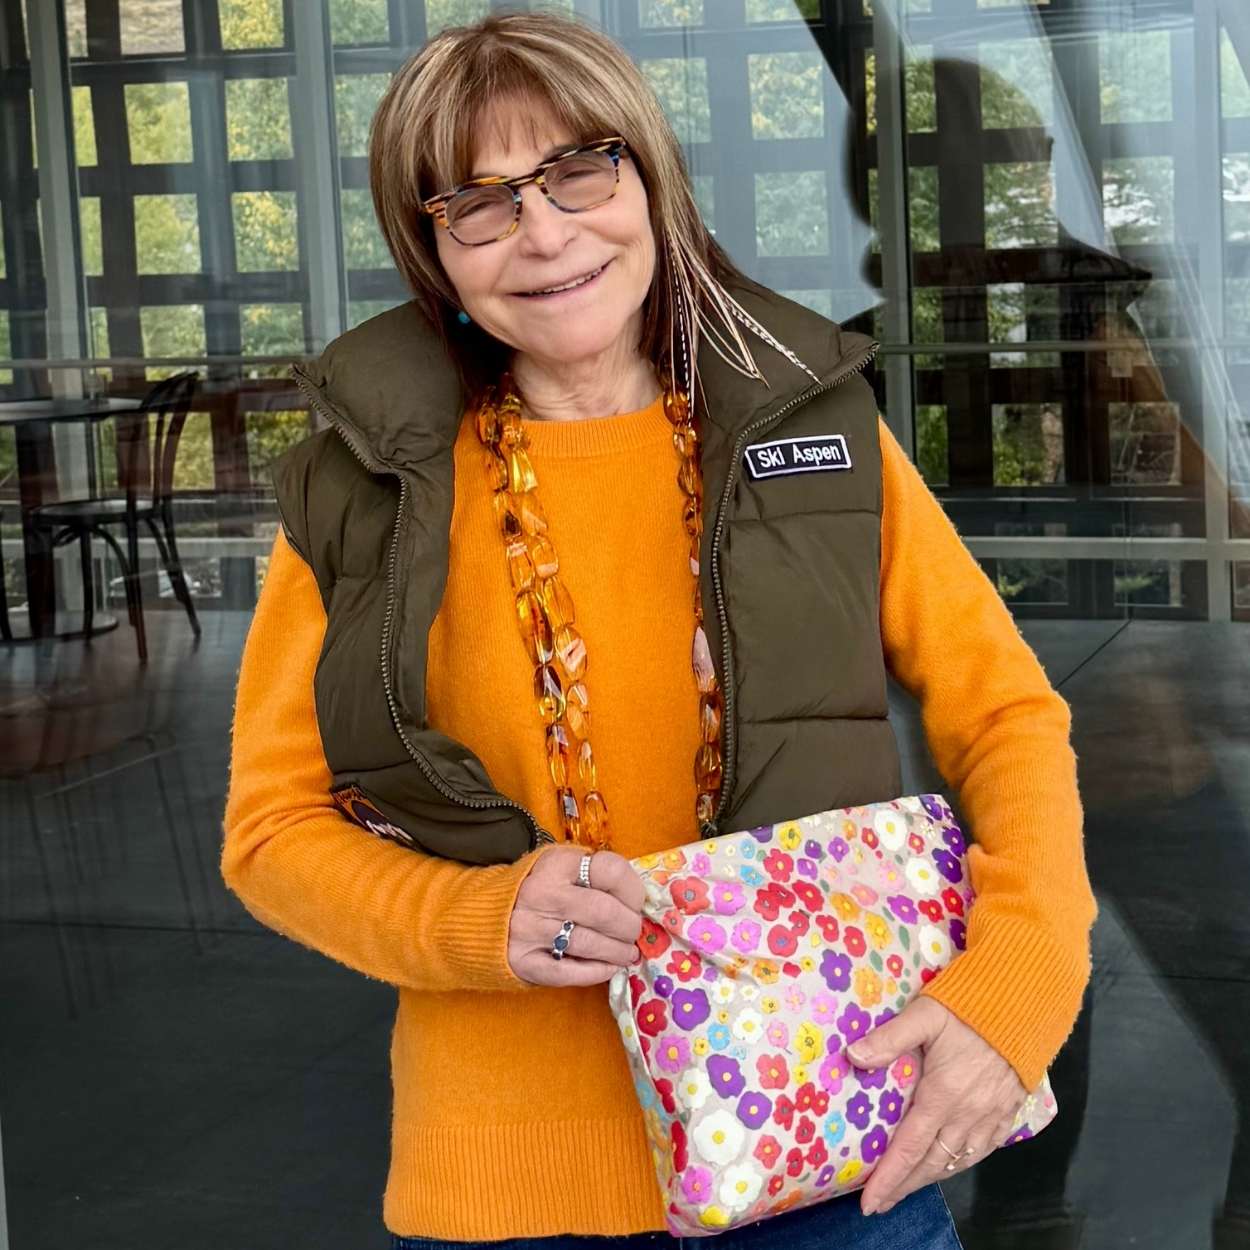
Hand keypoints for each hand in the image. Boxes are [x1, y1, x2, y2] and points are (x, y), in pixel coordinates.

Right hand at [508, 847, 644, 986]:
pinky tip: (608, 968)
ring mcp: (530, 929)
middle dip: (629, 927)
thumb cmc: (536, 888)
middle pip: (604, 912)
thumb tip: (639, 900)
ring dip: (618, 952)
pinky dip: (596, 972)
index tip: (637, 903)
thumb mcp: (560, 866)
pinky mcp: (522, 961)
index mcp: (556, 864)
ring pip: (589, 943)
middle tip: (634, 933)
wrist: (481, 914)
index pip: (610, 870)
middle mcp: (542, 894)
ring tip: (627, 953)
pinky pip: (568, 972)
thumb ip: (594, 875)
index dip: (634, 890)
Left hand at [846, 997, 1026, 1216]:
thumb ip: (889, 1038)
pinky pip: (984, 1150)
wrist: (1025, 1006)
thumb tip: (854, 1056)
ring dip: (931, 1177)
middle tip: (882, 1202)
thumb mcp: (925, 1015)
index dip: (889, 1178)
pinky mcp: (1008, 1111)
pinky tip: (951, 1164)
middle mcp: (967, 1115)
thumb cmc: (970, 1008)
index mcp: (943, 1095)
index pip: (909, 1148)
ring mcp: (990, 1116)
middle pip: (932, 1163)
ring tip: (909, 1186)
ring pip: (958, 1160)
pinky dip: (963, 1163)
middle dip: (905, 1186)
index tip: (870, 1203)